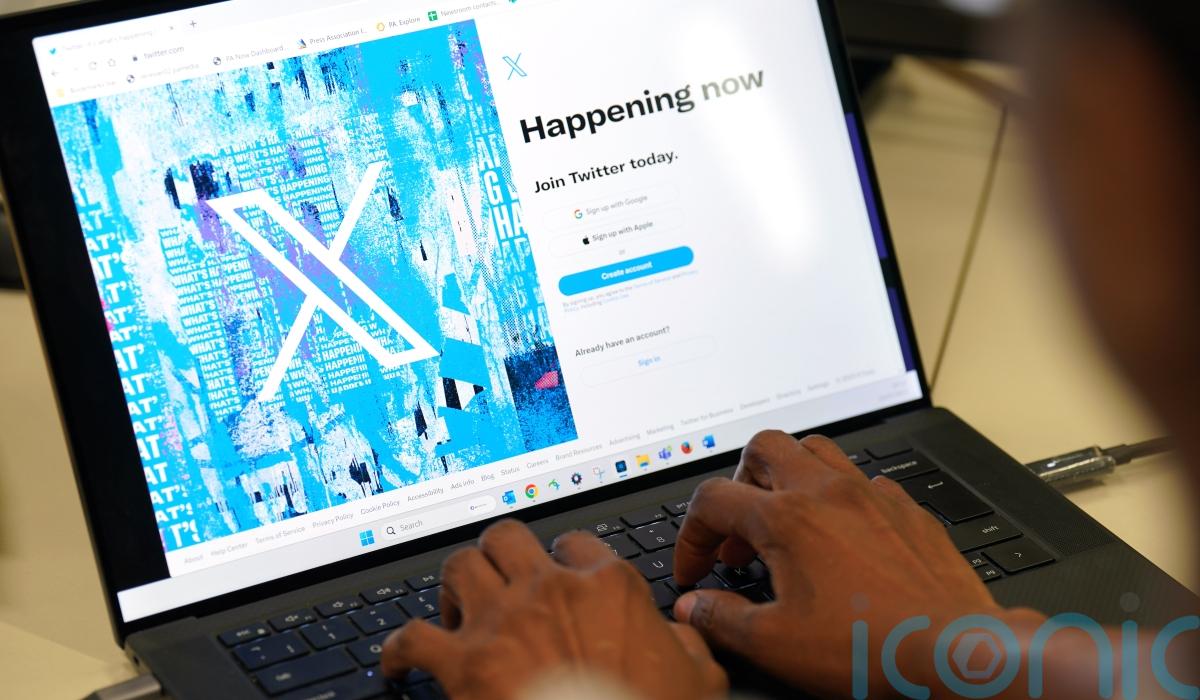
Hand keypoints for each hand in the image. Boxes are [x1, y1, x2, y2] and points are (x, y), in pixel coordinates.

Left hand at [382, 519, 726, 699]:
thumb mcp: (699, 678)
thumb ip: (688, 644)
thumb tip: (682, 635)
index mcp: (606, 586)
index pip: (574, 544)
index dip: (563, 560)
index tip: (558, 576)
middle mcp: (548, 591)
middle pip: (506, 536)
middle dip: (499, 554)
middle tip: (501, 579)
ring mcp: (501, 623)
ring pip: (458, 567)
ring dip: (454, 586)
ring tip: (458, 606)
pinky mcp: (462, 665)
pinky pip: (410, 639)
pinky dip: (397, 651)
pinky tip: (396, 662)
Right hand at [672, 431, 1040, 695]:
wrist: (957, 653)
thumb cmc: (872, 647)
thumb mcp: (776, 644)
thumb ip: (722, 619)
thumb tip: (695, 607)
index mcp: (788, 519)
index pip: (713, 500)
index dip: (691, 536)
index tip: (696, 569)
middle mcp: (828, 493)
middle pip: (763, 448)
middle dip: (737, 483)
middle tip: (736, 531)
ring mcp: (872, 496)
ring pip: (816, 450)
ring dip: (788, 477)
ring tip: (782, 521)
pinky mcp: (907, 511)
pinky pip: (863, 481)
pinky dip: (839, 498)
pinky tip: (840, 538)